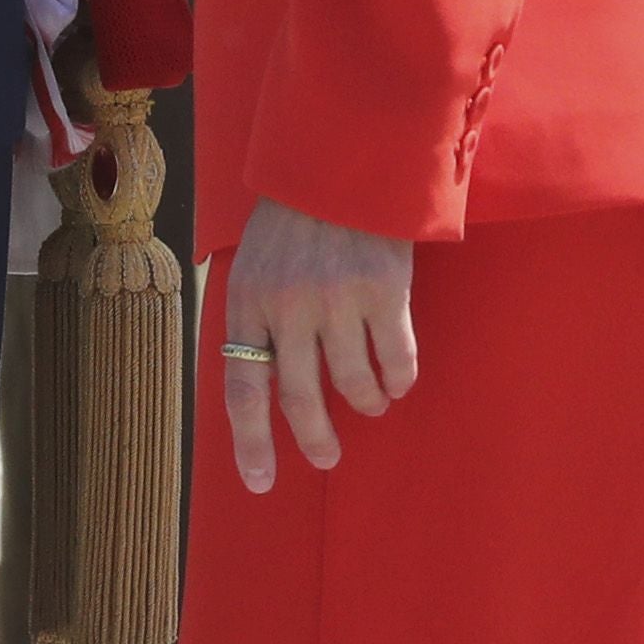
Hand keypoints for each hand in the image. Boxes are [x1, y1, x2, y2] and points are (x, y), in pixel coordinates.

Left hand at [214, 195, 418, 493]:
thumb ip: (258, 320)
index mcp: (249, 300)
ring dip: (366, 405)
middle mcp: (290, 305)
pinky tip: (397, 381)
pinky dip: (399, 381)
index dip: (251, 443)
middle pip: (302, 399)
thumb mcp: (255, 264)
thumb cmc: (294, 220)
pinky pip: (397, 361)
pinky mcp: (384, 290)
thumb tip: (266, 388)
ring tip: (370, 404)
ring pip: (355, 385)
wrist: (341, 159)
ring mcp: (338, 299)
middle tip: (327, 457)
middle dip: (316, 439)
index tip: (260, 483)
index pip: (244, 388)